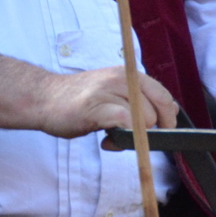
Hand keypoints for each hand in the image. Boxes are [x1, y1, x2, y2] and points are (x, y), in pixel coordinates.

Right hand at [35, 65, 178, 137]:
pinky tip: (107, 142)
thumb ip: (140, 100)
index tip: (163, 132)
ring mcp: (108, 91)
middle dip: (151, 130)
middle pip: (157, 108)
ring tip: (113, 139)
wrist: (44, 98)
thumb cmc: (80, 100)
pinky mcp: (96, 107)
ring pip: (143, 118)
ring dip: (134, 137)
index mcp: (129, 74)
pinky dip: (121, 139)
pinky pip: (125, 123)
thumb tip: (171, 111)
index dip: (168, 118)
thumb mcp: (114, 93)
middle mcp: (122, 78)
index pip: (163, 95)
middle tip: (133, 138)